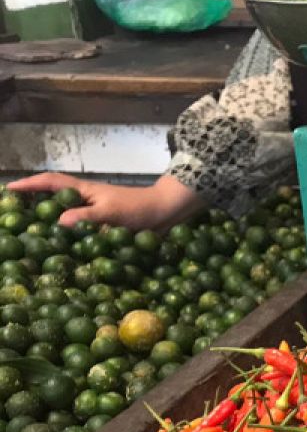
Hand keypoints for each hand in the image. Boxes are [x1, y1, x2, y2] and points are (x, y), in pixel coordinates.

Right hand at [6, 173, 206, 231]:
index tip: (9, 190)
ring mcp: (95, 213)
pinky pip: (81, 230)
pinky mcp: (104, 226)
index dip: (29, 185)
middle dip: (33, 203)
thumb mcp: (112, 212)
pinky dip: (70, 235)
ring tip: (31, 234)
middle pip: (53, 198)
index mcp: (84, 190)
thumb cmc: (139, 208)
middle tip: (13, 214)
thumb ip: (86, 217)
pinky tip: (63, 248)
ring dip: (49, 221)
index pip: (50, 183)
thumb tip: (59, 223)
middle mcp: (86, 200)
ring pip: (66, 215)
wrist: (167, 212)